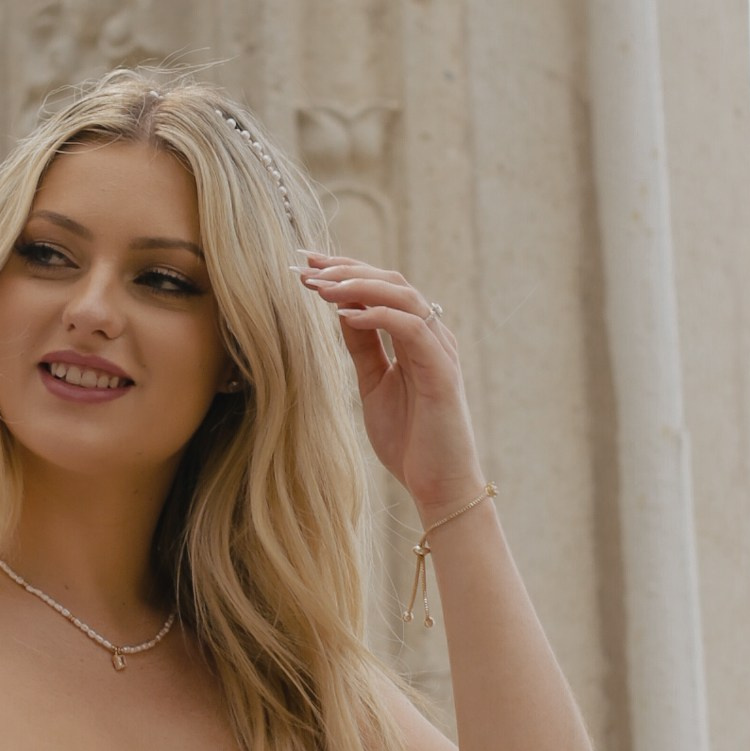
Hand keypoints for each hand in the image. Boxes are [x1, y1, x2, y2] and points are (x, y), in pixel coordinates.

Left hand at [298, 255, 484, 515]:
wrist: (439, 485)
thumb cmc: (410, 441)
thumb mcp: (374, 385)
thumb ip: (363, 348)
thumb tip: (341, 311)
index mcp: (416, 338)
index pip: (382, 289)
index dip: (346, 272)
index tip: (307, 265)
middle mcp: (432, 336)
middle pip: (392, 282)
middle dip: (347, 270)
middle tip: (307, 267)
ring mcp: (440, 351)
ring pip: (403, 296)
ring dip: (358, 286)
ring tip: (320, 286)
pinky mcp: (442, 372)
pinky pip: (411, 329)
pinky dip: (378, 316)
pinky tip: (345, 315)